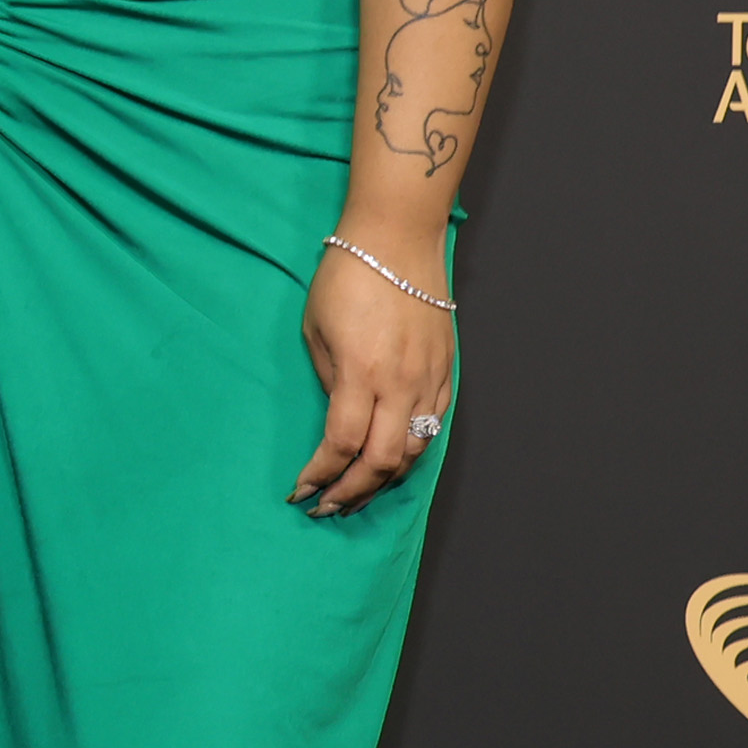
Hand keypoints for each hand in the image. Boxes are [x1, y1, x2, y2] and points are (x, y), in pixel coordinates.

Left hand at [290, 223, 455, 518]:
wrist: (397, 240)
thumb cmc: (346, 276)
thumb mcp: (315, 327)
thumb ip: (328, 377)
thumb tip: (339, 415)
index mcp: (360, 373)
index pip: (341, 444)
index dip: (320, 475)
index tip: (300, 491)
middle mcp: (401, 384)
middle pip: (383, 461)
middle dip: (353, 492)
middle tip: (327, 507)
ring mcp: (430, 380)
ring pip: (415, 450)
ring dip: (385, 478)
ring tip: (357, 492)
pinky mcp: (447, 372)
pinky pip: (433, 425)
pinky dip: (412, 451)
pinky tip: (392, 460)